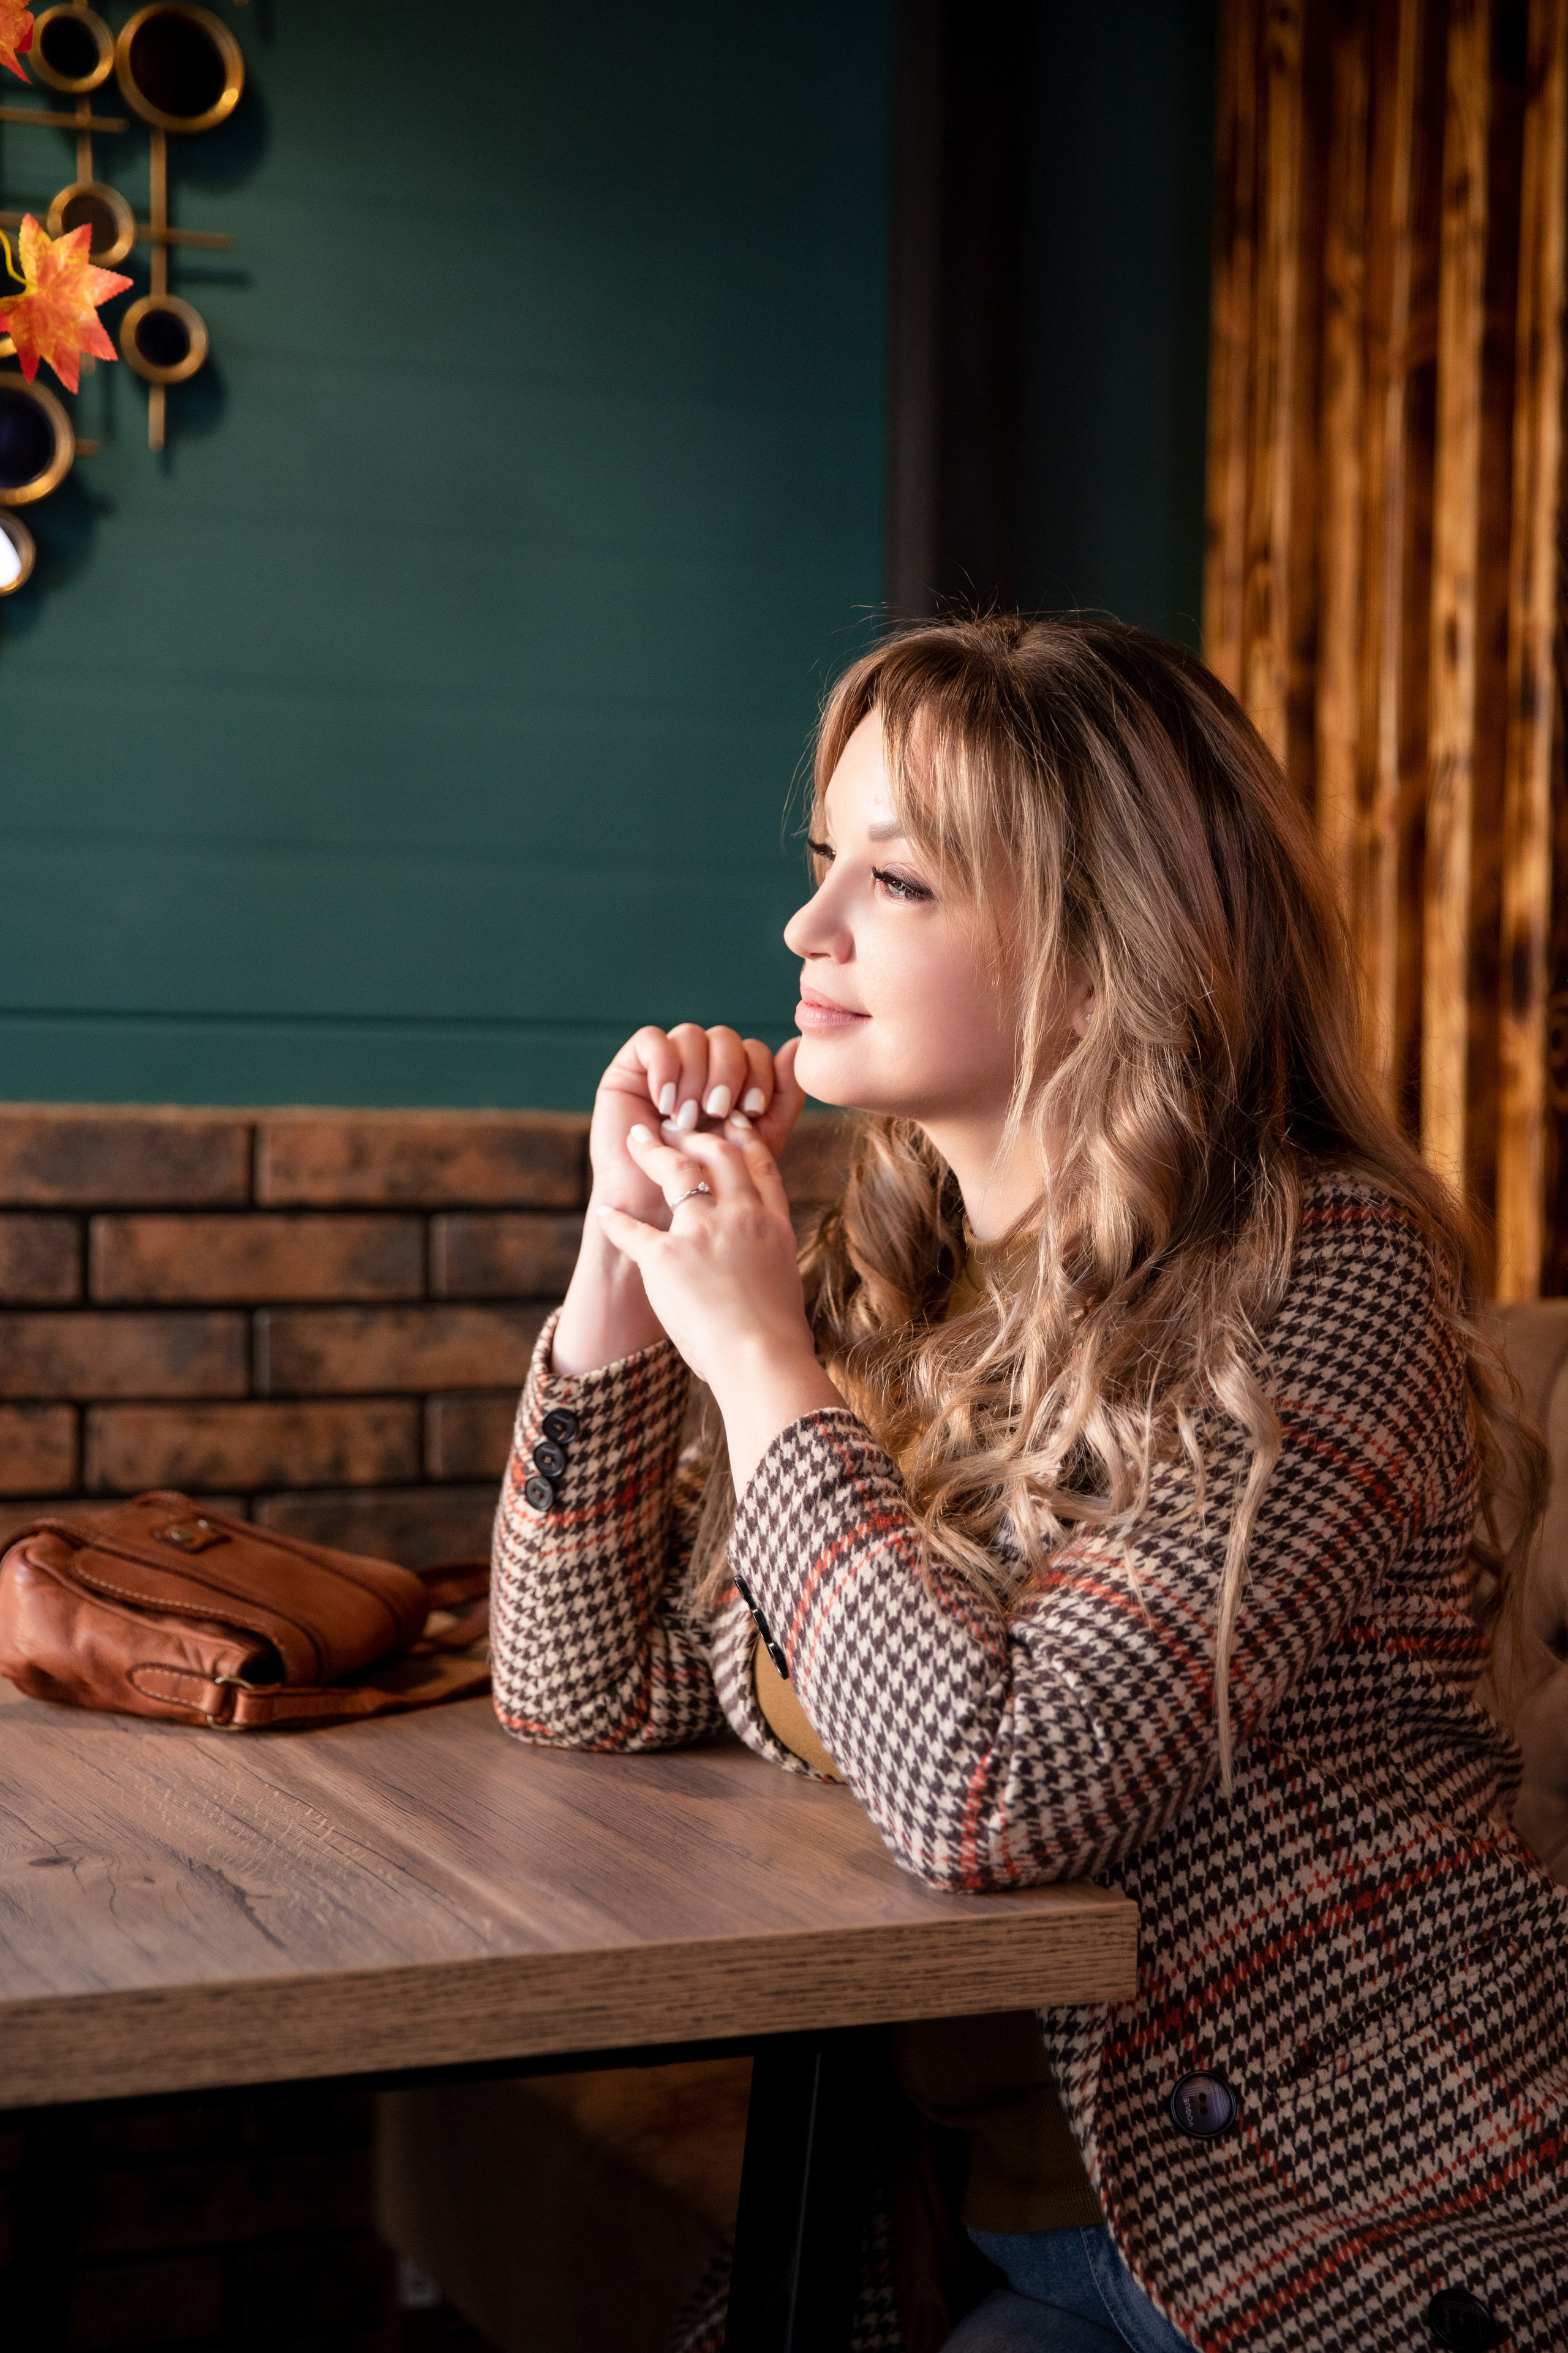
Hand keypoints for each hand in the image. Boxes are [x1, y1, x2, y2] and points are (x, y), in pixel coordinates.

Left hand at [553, 1025, 804, 1377]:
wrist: (763, 1359)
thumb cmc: (777, 1338)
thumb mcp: (785, 1283)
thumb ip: (768, 1260)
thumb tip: (757, 1264)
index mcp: (773, 1226)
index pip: (761, 1168)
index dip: (746, 1140)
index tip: (734, 1124)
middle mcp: (741, 1217)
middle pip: (719, 1155)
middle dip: (696, 1134)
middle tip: (677, 1124)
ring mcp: (703, 1232)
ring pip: (677, 1171)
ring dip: (653, 1151)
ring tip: (637, 1139)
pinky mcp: (667, 1256)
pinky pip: (633, 1230)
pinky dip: (616, 1221)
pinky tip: (605, 1212)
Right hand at [588, 1024, 805, 1230]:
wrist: (657, 1216)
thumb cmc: (707, 1188)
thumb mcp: (757, 1143)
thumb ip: (781, 1098)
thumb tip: (795, 1044)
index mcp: (730, 1083)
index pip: (754, 1051)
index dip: (760, 1073)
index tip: (752, 1111)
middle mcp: (698, 1069)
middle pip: (725, 1038)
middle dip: (729, 1074)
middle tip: (718, 1112)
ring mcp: (663, 1067)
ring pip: (691, 1035)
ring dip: (695, 1076)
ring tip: (687, 1119)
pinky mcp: (628, 1070)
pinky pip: (650, 1040)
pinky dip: (664, 1066)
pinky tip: (664, 1103)